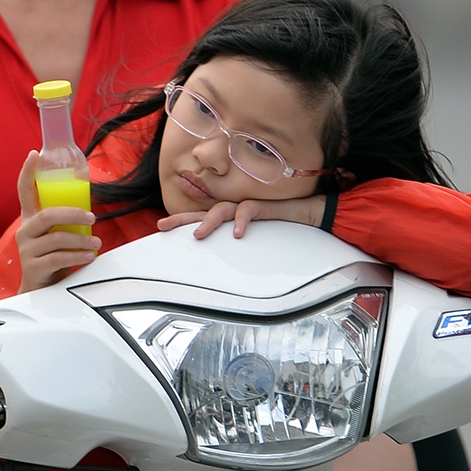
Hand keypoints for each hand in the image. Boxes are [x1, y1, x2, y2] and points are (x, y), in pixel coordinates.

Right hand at [14, 150, 100, 291]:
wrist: (39, 291)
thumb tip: (89, 208)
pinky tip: (89, 255)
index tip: (34, 154)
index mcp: (30, 219)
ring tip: (96, 242)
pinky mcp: (33, 268)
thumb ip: (64, 222)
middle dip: (73, 213)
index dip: (28, 171)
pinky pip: (58, 258)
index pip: (24, 190)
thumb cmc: (51, 259)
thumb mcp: (55, 236)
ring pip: (56, 238)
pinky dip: (77, 255)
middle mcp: (25, 231)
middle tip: (92, 216)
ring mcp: (26, 250)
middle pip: (47, 215)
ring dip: (81, 239)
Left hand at [156, 194, 326, 239]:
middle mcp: (235, 209)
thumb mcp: (254, 242)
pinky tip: (237, 233)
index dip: (181, 221)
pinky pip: (248, 209)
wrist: (308, 215)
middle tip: (164, 226)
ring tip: (199, 235)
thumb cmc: (280, 229)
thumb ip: (236, 248)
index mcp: (230, 217)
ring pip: (221, 209)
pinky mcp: (263, 205)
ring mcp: (247, 206)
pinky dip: (241, 220)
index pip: (201, 217)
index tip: (162, 228)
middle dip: (182, 219)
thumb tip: (219, 266)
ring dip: (208, 222)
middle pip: (203, 211)